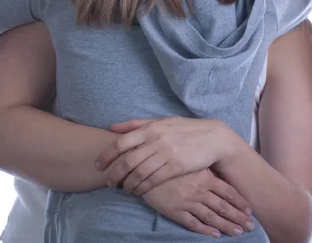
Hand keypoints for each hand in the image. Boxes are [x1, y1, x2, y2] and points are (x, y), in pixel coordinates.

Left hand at [95, 117, 235, 194]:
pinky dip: (142, 187)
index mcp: (150, 128)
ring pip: (139, 172)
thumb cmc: (184, 129)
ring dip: (128, 184)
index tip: (99, 165)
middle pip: (127, 160)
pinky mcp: (176, 167)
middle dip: (114, 174)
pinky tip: (138, 191)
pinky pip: (154, 180)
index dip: (107, 155)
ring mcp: (166, 154)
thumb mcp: (161, 121)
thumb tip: (112, 127)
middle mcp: (156, 140)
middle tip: (109, 182)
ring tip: (124, 188)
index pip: (121, 142)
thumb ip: (136, 124)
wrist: (213, 138)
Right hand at [143, 168, 254, 237]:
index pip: (228, 191)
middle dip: (238, 217)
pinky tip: (214, 235)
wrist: (145, 167)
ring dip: (226, 226)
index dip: (240, 202)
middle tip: (250, 226)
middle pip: (223, 207)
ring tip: (238, 232)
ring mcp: (188, 202)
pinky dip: (205, 230)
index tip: (249, 210)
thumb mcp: (189, 160)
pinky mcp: (176, 211)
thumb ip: (204, 167)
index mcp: (204, 177)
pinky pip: (193, 223)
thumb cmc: (168, 160)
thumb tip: (219, 171)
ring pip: (211, 217)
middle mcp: (199, 190)